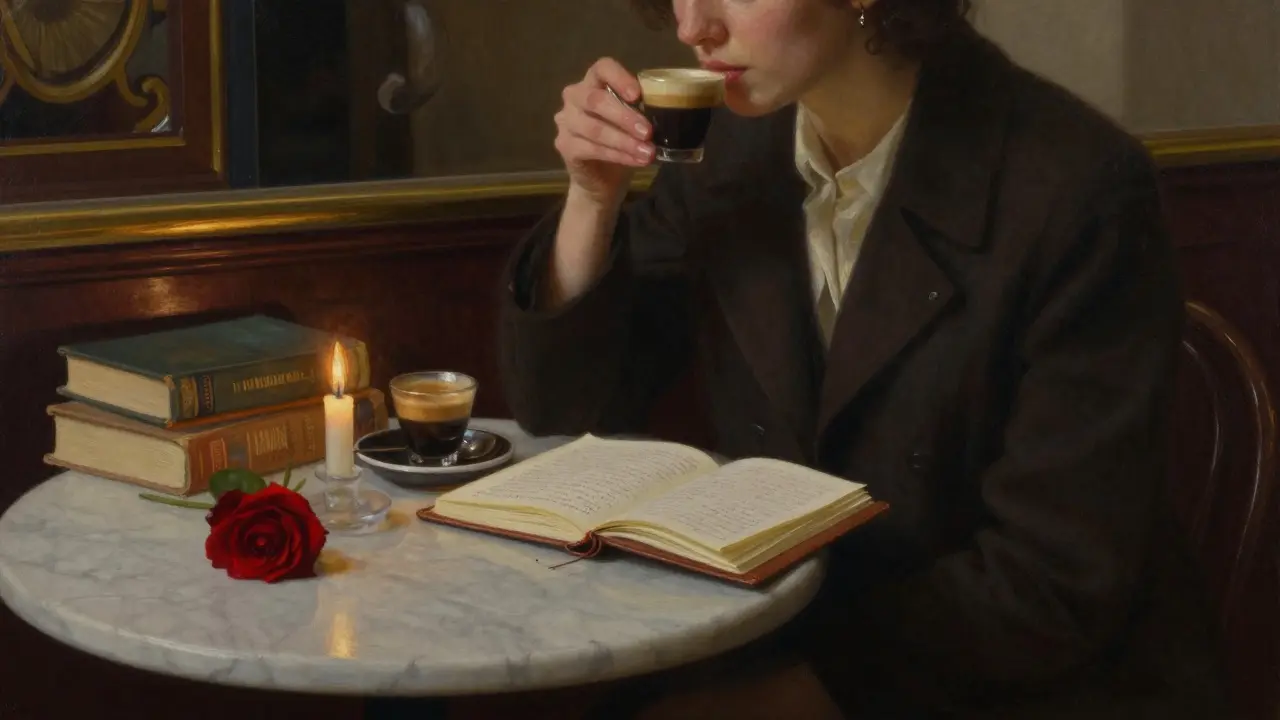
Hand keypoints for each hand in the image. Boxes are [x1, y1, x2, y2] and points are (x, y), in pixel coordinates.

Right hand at [554, 57, 653, 207]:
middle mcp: (574, 97)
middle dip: (625, 117)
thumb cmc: (620, 140)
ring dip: (624, 141)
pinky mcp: (565, 146)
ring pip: (594, 128)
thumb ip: (639, 110)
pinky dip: (618, 155)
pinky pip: (592, 149)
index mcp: (592, 83)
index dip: (619, 78)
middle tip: (648, 132)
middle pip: (595, 100)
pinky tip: (637, 160)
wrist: (600, 177)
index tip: (637, 95)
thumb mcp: (632, 120)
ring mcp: (566, 122)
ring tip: (648, 152)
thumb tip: (663, 110)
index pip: (602, 68)